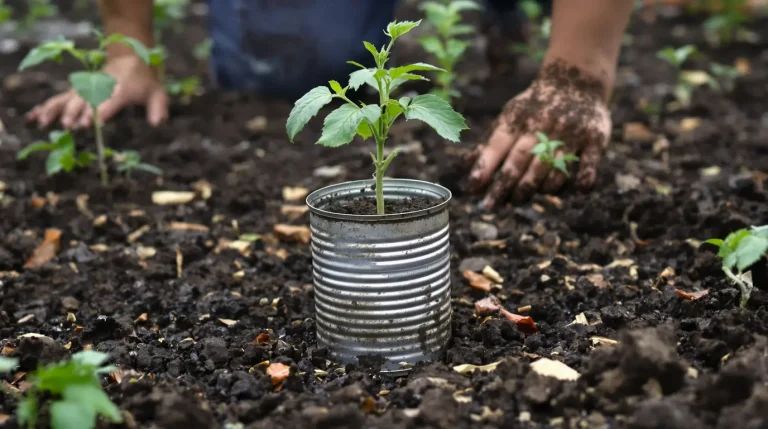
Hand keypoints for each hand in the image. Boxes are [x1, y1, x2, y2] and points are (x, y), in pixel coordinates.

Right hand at [27, 55, 168, 128]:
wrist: (129, 59)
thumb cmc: (145, 83)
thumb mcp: (157, 94)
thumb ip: (158, 108)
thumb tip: (157, 123)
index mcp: (121, 89)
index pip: (110, 101)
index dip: (101, 111)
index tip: (92, 123)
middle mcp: (99, 88)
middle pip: (85, 100)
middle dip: (76, 112)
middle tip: (70, 126)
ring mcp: (86, 89)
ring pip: (68, 99)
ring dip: (56, 111)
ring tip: (44, 123)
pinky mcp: (76, 91)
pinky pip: (59, 99)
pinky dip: (47, 107)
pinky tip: (34, 118)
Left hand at [467, 59, 610, 208]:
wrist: (576, 80)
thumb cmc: (535, 107)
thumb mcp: (509, 118)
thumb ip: (489, 144)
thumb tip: (463, 168)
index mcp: (518, 120)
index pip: (497, 146)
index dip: (484, 169)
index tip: (471, 190)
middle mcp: (543, 126)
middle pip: (521, 161)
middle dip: (504, 187)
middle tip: (490, 206)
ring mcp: (570, 133)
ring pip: (552, 168)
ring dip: (538, 188)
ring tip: (523, 197)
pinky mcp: (595, 139)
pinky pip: (589, 166)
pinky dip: (581, 181)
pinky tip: (573, 190)